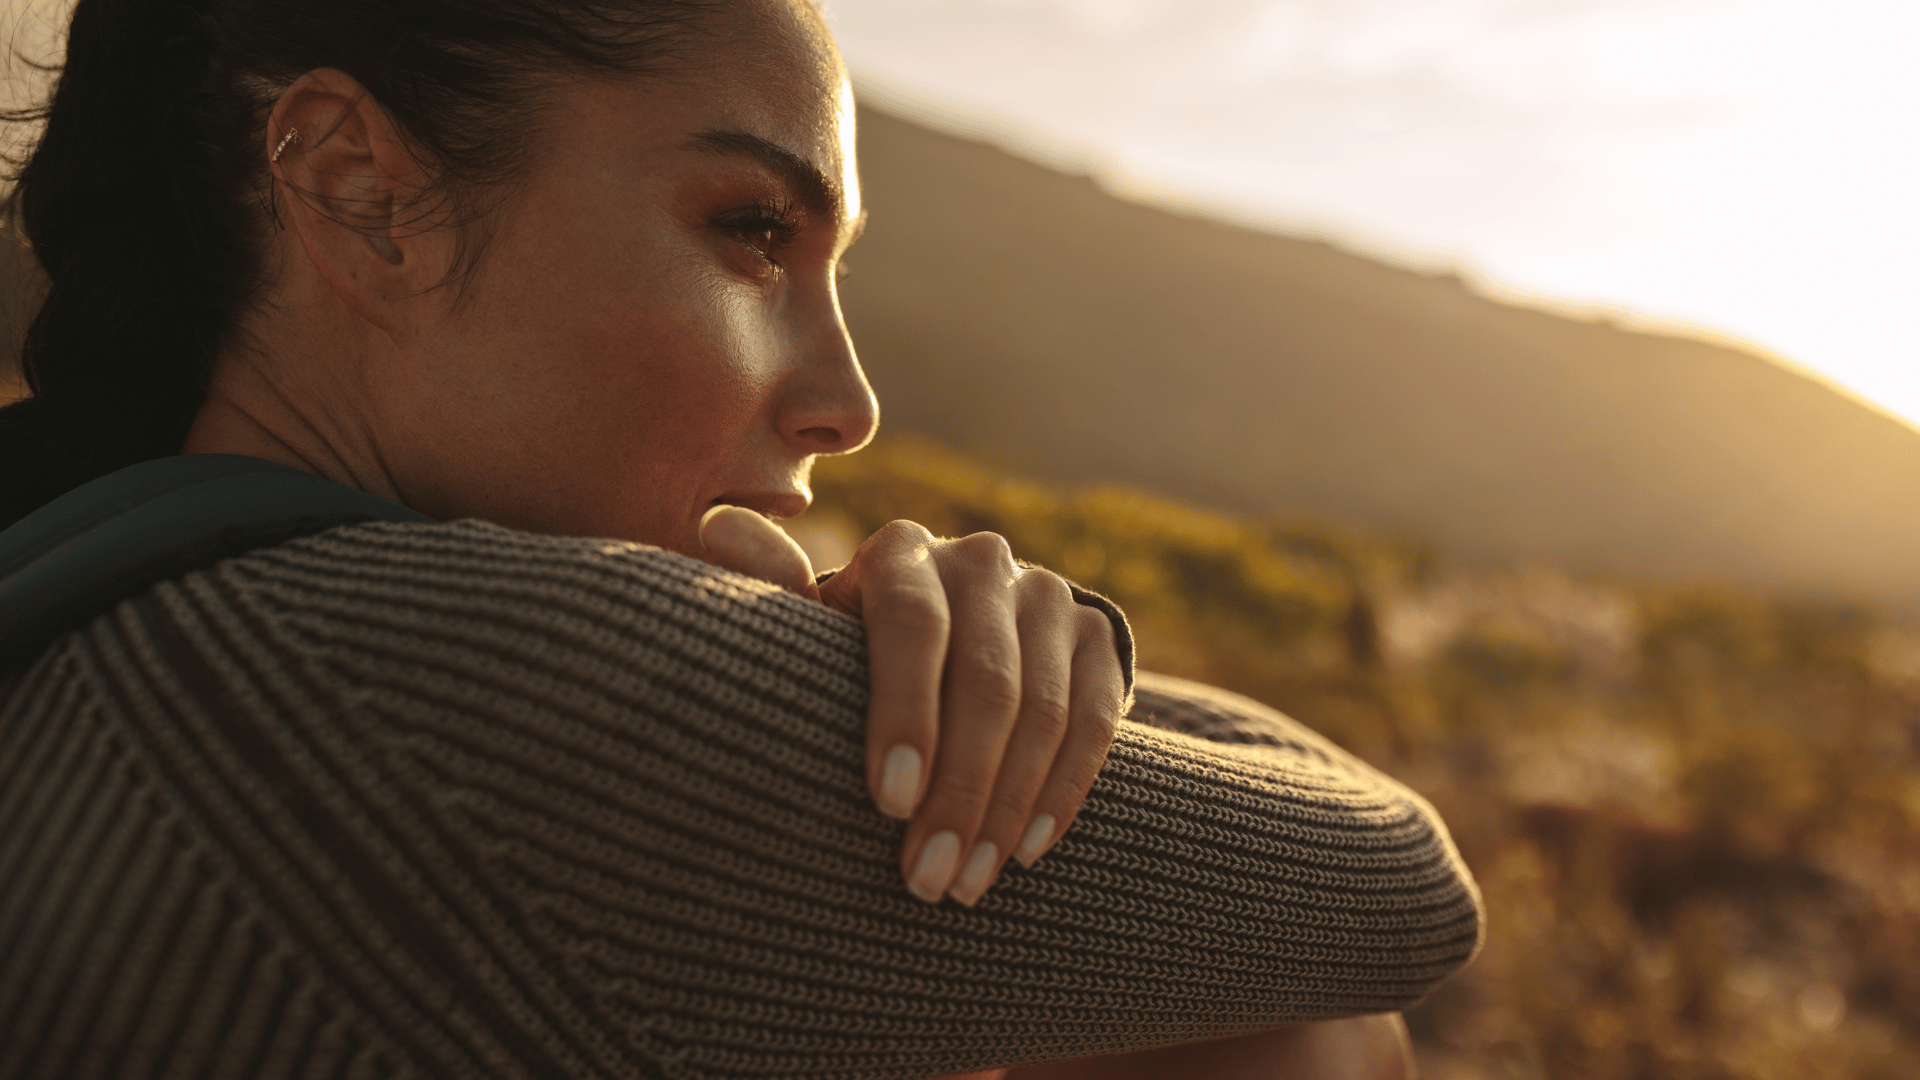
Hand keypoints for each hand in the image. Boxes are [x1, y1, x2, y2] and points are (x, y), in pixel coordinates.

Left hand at [699, 508, 1126, 905]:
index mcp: (901, 552)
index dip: (906, 714)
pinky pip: (1095, 718)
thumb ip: (768, 587)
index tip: (888, 802)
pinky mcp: (1096, 633)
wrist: (948, 637)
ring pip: (1044, 709)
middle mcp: (981, 561)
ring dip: (1007, 807)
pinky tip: (1027, 849)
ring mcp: (1047, 594)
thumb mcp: (807, 628)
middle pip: (986, 680)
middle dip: (958, 791)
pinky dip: (1063, 789)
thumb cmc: (849, 652)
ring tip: (968, 883)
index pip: (913, 626)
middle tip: (928, 878)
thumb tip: (719, 526)